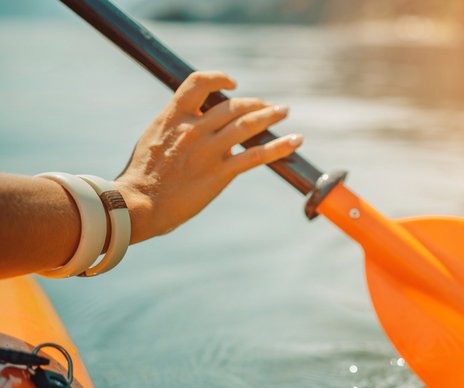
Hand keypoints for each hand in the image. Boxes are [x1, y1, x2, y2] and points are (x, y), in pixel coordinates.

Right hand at [116, 70, 301, 242]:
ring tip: (284, 112)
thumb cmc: (142, 176)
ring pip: (248, 125)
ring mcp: (209, 151)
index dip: (219, 78)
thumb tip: (194, 123)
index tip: (233, 83)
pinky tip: (294, 141)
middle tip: (268, 106)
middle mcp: (194, 129)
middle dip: (255, 103)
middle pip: (232, 105)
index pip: (199, 83)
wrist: (138, 203)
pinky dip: (279, 146)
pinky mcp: (220, 173)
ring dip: (270, 116)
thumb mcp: (154, 139)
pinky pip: (256, 155)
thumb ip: (176, 128)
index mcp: (174, 117)